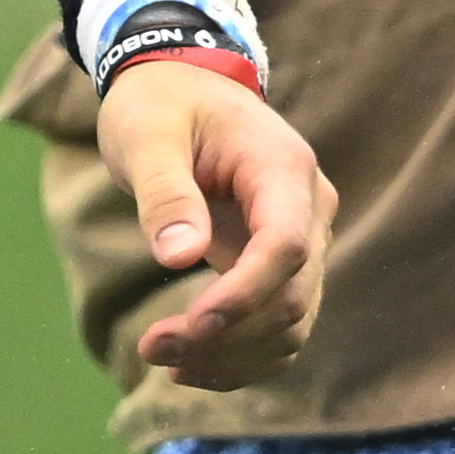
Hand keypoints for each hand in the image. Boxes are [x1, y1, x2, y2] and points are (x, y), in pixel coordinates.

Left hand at [102, 57, 333, 390]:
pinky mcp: (283, 265)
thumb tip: (180, 257)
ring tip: (162, 358)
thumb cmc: (159, 104)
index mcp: (283, 168)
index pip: (285, 247)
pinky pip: (280, 325)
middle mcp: (308, 208)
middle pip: (292, 296)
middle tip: (152, 348)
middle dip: (225, 336)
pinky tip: (191, 366)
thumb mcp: (146, 135)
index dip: (243, 296)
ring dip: (233, 356)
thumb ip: (164, 192)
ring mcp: (303, 239)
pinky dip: (242, 355)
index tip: (188, 327)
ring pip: (292, 323)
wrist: (180, 87)